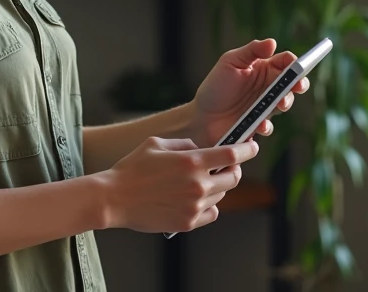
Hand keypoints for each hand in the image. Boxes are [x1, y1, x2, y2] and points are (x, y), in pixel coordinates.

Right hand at [100, 137, 258, 233]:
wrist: (114, 199)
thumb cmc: (133, 168)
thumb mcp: (156, 144)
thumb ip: (184, 144)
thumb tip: (201, 149)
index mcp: (192, 162)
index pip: (231, 155)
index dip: (246, 150)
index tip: (252, 147)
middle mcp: (198, 185)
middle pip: (233, 178)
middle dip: (233, 170)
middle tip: (225, 166)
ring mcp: (195, 206)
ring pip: (222, 196)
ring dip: (218, 187)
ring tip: (201, 182)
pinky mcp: (189, 222)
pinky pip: (212, 213)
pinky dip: (209, 206)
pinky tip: (197, 199)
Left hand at [189, 39, 309, 146]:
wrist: (201, 115)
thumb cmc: (216, 85)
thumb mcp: (230, 62)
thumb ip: (251, 51)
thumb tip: (272, 42)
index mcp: (263, 68)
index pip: (286, 62)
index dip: (295, 63)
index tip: (297, 66)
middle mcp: (268, 87)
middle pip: (292, 83)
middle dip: (299, 84)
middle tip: (297, 86)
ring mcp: (265, 106)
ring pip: (285, 103)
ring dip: (286, 103)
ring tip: (280, 104)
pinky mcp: (259, 124)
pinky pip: (269, 126)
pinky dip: (267, 125)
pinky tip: (260, 124)